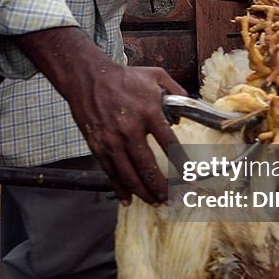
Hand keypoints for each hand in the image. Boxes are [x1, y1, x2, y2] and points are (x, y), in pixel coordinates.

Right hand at [67, 61, 185, 205]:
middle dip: (160, 187)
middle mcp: (130, 129)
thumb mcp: (155, 76)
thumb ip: (176, 91)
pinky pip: (110, 172)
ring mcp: (112, 140)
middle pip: (148, 167)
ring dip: (143, 192)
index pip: (170, 145)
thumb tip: (189, 108)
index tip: (190, 178)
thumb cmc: (122, 77)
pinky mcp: (97, 145)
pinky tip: (127, 198)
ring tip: (153, 202)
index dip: (182, 164)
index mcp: (148, 113)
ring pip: (129, 175)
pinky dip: (119, 188)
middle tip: (169, 198)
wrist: (88, 77)